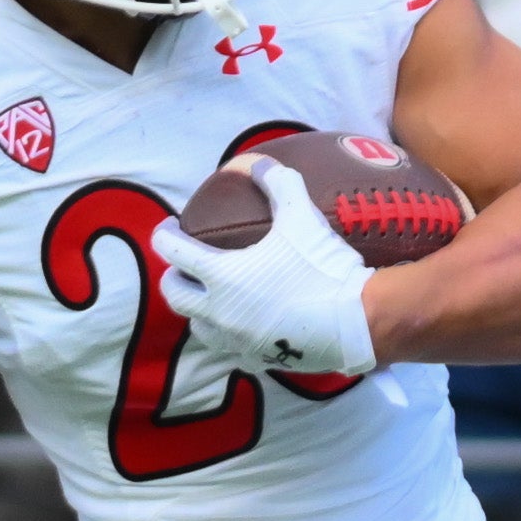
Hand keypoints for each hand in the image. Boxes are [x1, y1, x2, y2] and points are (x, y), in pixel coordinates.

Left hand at [153, 159, 382, 383]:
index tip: (170, 226)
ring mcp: (235, 339)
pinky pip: (227, 346)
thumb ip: (276, 182)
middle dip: (172, 275)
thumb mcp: (300, 215)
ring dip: (195, 307)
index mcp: (221, 276)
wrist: (356, 320)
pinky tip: (238, 322)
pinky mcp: (255, 358)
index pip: (173, 252)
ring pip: (197, 324)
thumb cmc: (322, 267)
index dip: (164, 234)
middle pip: (174, 294)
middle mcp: (218, 311)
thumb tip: (254, 162)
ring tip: (207, 293)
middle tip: (183, 262)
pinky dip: (224, 331)